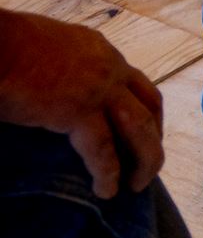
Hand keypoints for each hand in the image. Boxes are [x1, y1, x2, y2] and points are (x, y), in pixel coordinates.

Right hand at [0, 11, 163, 197]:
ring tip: (137, 185)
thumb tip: (56, 94)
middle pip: (150, 105)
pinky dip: (108, 173)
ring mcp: (99, 88)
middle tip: (148, 164)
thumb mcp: (49, 50)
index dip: (145, 112)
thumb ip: (63, 69)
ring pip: (140, 128)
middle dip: (155, 137)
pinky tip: (106, 190)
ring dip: (146, 158)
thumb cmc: (10, 47)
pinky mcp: (79, 110)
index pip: (136, 84)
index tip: (144, 134)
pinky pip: (103, 149)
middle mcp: (110, 67)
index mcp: (101, 51)